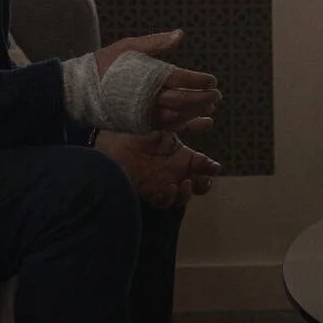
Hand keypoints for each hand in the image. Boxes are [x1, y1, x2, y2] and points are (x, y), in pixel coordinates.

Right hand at [94, 29, 222, 129]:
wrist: (80, 91)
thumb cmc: (105, 64)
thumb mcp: (129, 46)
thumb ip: (156, 43)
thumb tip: (180, 35)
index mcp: (149, 76)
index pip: (183, 79)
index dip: (200, 80)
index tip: (212, 80)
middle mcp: (150, 97)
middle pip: (185, 100)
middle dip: (204, 98)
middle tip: (217, 95)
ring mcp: (145, 113)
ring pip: (178, 116)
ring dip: (197, 112)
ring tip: (210, 106)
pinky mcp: (140, 123)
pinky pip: (167, 126)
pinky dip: (183, 123)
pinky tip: (193, 118)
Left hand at [95, 117, 220, 208]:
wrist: (110, 144)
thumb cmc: (136, 132)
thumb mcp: (163, 126)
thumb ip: (185, 123)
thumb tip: (209, 119)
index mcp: (182, 157)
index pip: (203, 166)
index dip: (210, 168)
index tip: (212, 166)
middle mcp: (175, 172)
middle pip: (198, 186)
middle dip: (204, 184)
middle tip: (201, 180)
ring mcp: (163, 184)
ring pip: (183, 197)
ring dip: (186, 193)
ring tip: (182, 183)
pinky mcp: (149, 193)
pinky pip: (163, 202)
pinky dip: (168, 197)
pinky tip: (167, 188)